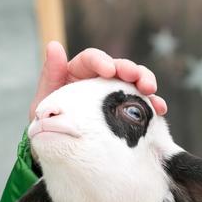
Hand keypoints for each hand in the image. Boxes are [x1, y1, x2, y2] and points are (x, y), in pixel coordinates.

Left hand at [29, 41, 166, 120]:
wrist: (58, 156)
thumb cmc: (46, 128)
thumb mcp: (42, 104)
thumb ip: (50, 76)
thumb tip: (53, 45)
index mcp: (76, 73)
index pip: (90, 59)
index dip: (101, 61)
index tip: (109, 71)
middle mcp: (97, 80)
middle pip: (117, 67)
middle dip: (130, 69)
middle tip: (138, 78)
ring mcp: (113, 95)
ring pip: (133, 81)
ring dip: (145, 81)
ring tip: (151, 90)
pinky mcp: (125, 111)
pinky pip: (142, 103)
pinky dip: (153, 103)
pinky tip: (159, 110)